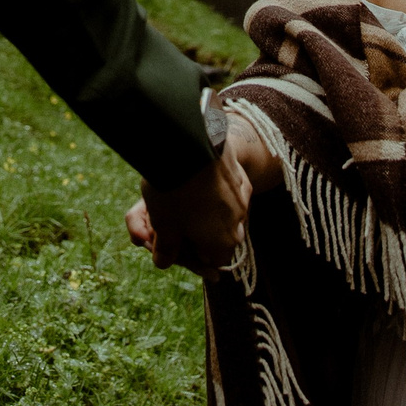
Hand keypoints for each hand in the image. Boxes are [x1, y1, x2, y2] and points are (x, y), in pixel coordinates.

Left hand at [129, 145, 250, 274]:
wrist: (187, 144)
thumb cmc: (173, 192)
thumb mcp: (163, 226)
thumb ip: (165, 250)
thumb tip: (163, 262)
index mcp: (223, 242)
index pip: (213, 260)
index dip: (193, 254)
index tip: (176, 241)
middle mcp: (239, 221)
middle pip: (220, 235)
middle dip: (200, 230)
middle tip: (175, 217)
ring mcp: (242, 195)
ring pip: (225, 210)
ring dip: (207, 207)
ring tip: (182, 194)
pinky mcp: (239, 172)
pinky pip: (227, 187)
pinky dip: (213, 186)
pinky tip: (195, 175)